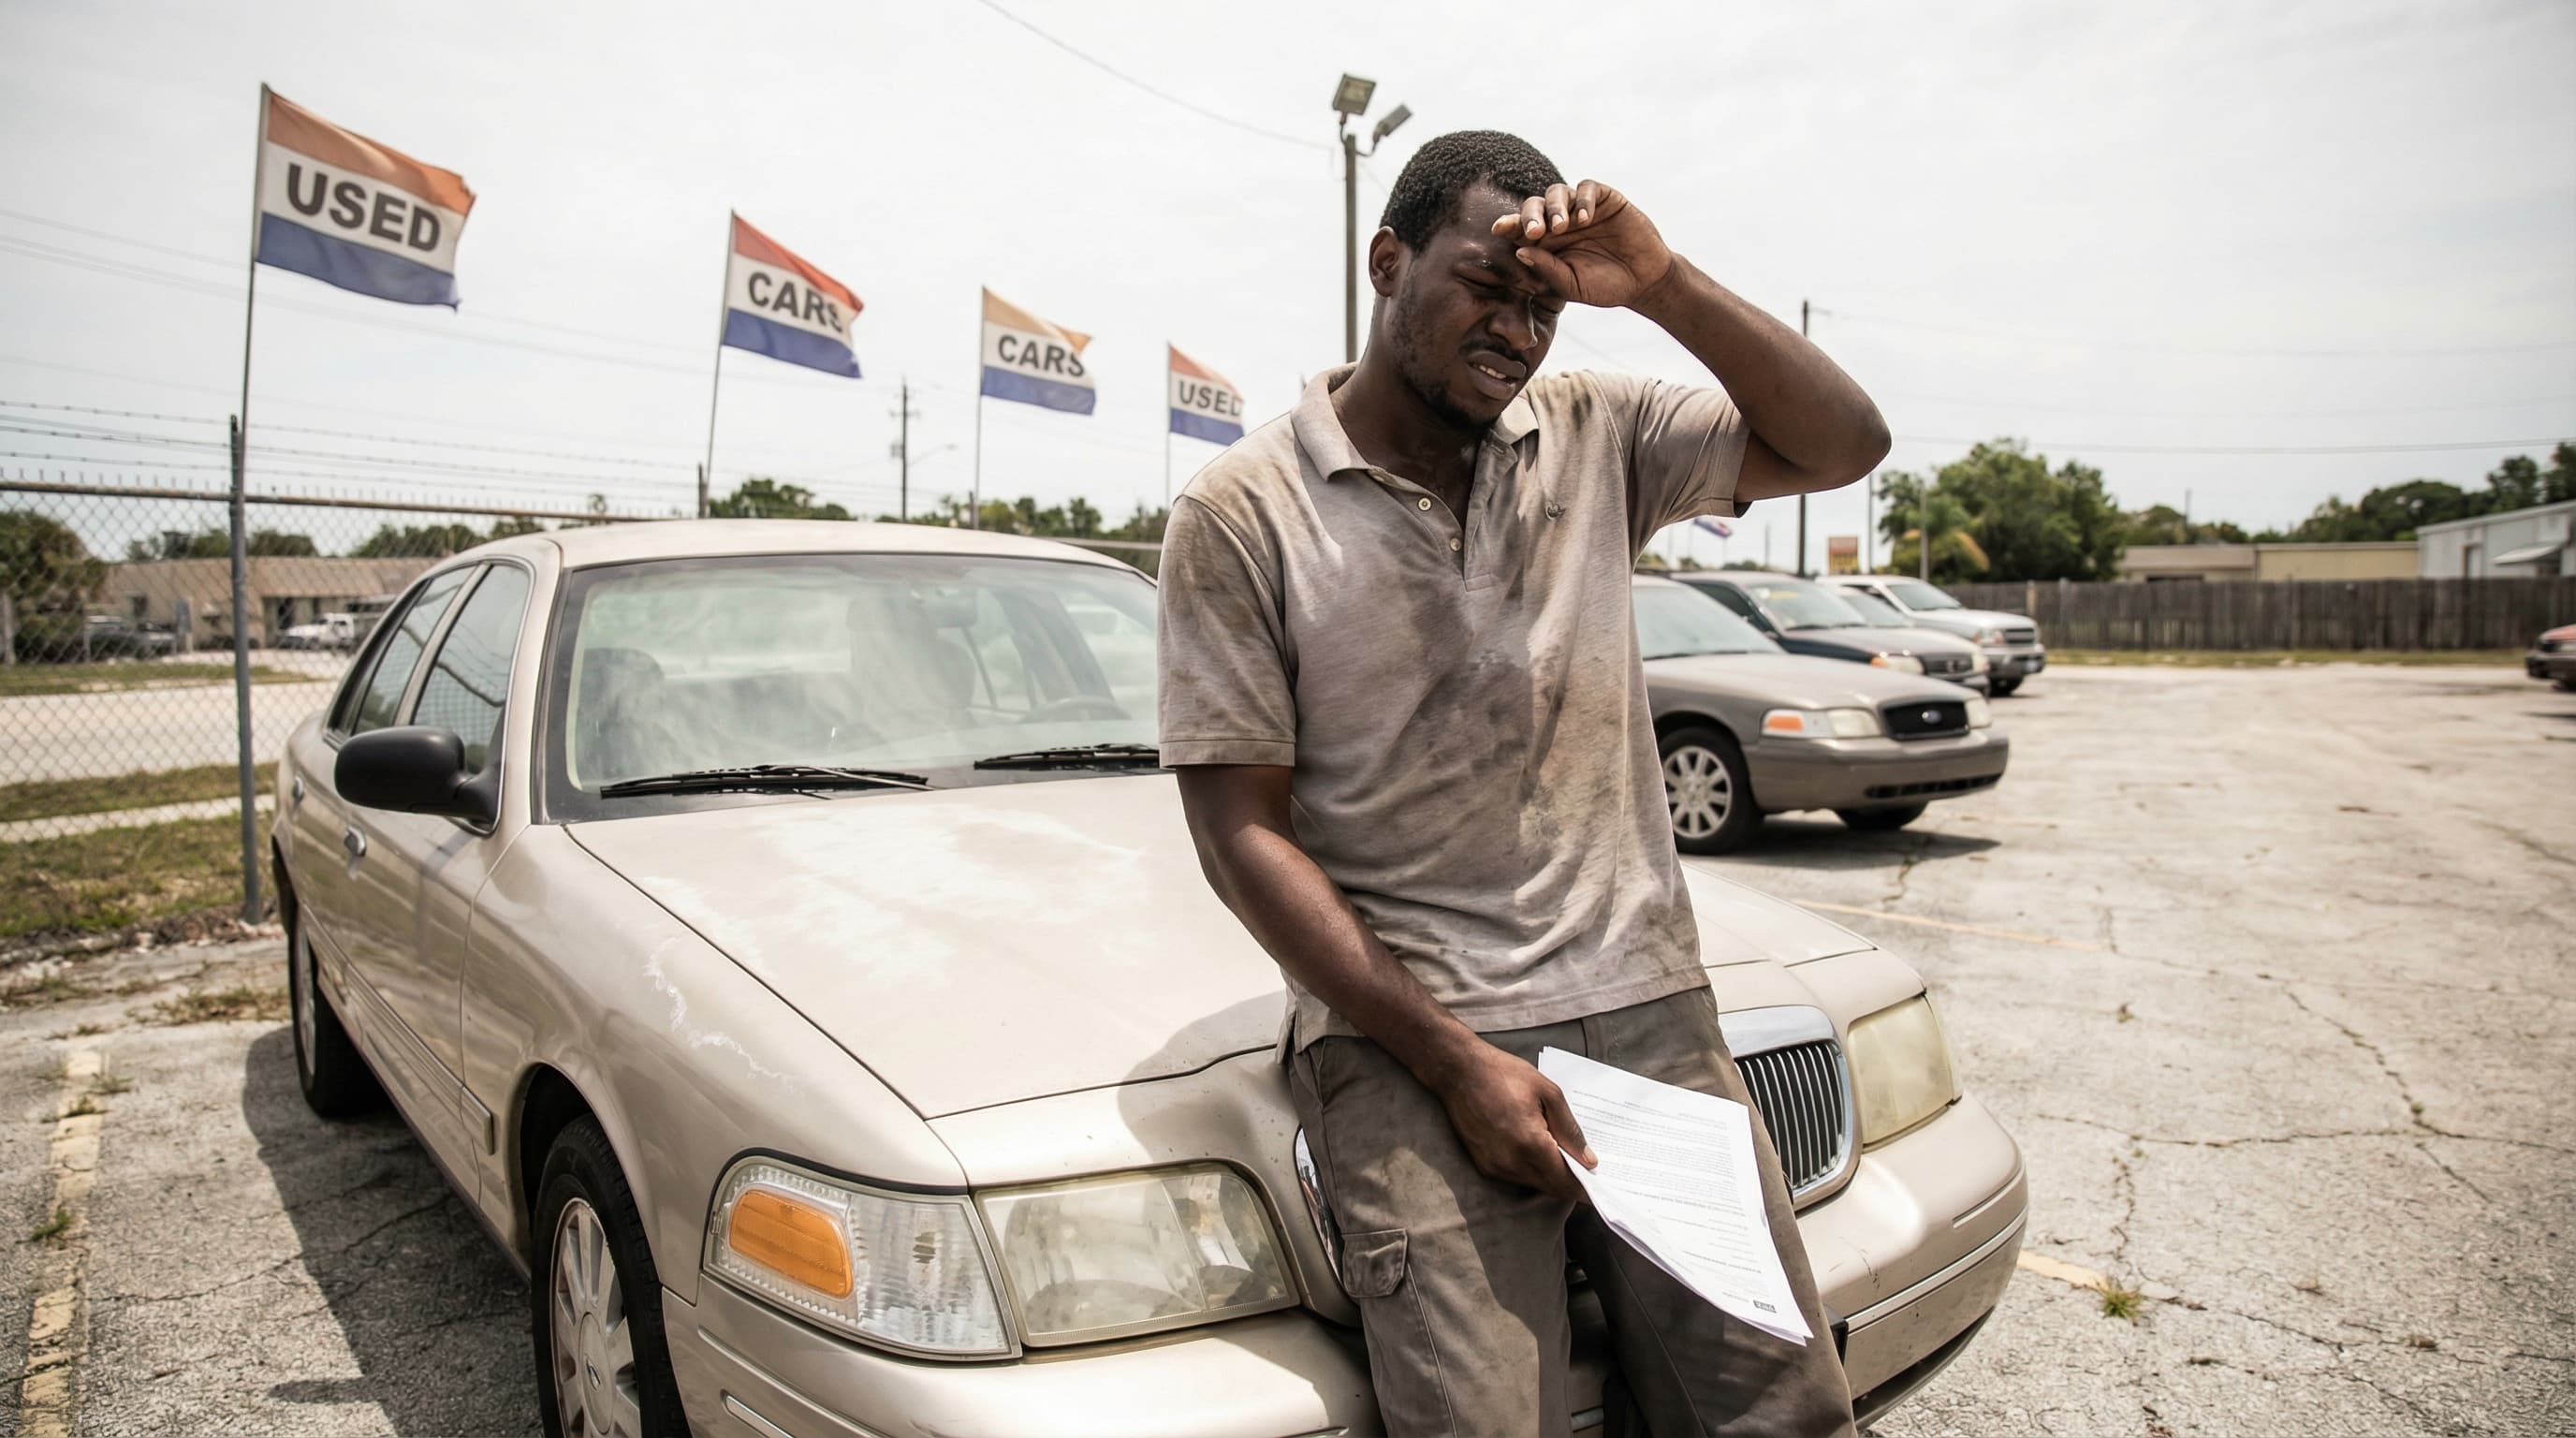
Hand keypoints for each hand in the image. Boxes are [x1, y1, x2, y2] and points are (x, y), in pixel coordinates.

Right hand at [1432, 1045, 1597, 1199]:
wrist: (1458, 1070)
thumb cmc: (1505, 1074)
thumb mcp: (1548, 1092)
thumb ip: (1569, 1129)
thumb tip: (1588, 1159)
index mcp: (1530, 1143)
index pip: (1564, 1180)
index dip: (1584, 1188)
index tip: (1602, 1190)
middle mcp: (1511, 1162)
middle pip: (1550, 1187)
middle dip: (1571, 1185)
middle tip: (1590, 1177)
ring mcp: (1494, 1166)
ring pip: (1533, 1183)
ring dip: (1551, 1178)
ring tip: (1568, 1164)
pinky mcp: (1483, 1164)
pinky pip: (1516, 1177)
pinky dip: (1532, 1172)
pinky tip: (1541, 1156)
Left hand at [1489, 180, 1673, 309]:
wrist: (1644, 282)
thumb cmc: (1605, 287)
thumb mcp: (1573, 285)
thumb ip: (1548, 269)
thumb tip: (1520, 251)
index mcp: (1546, 243)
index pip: (1520, 228)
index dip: (1509, 224)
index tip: (1499, 229)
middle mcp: (1560, 222)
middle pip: (1534, 205)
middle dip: (1531, 215)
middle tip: (1535, 231)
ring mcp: (1581, 209)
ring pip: (1557, 193)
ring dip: (1555, 207)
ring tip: (1563, 226)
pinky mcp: (1605, 199)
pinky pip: (1587, 188)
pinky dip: (1582, 199)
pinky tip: (1584, 218)